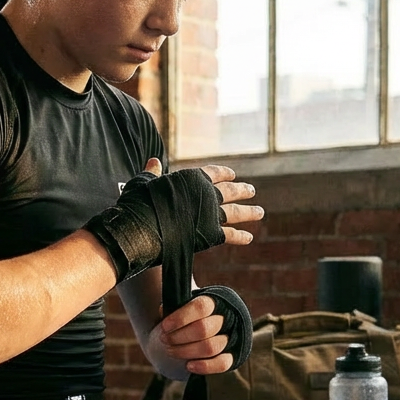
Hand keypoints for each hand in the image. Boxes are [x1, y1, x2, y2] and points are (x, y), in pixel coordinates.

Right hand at [142, 158, 263, 246]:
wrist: (143, 227)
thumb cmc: (140, 203)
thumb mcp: (145, 183)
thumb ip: (153, 174)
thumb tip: (154, 161)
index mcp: (192, 178)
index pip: (213, 172)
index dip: (223, 173)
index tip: (232, 174)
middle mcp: (207, 193)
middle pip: (229, 190)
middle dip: (242, 190)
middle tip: (252, 191)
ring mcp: (211, 214)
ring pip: (236, 212)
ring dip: (249, 212)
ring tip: (260, 212)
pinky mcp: (212, 234)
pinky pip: (230, 235)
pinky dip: (240, 237)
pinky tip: (249, 238)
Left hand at [153, 293, 232, 375]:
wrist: (201, 328)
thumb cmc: (188, 316)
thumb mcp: (181, 306)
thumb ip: (174, 306)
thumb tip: (163, 311)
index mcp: (213, 302)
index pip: (201, 307)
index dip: (181, 317)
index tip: (164, 326)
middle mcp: (225, 318)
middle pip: (204, 329)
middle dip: (178, 337)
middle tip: (164, 339)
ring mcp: (230, 338)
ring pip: (211, 347)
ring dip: (186, 352)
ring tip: (170, 351)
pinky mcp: (233, 356)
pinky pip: (223, 364)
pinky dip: (204, 366)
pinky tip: (188, 366)